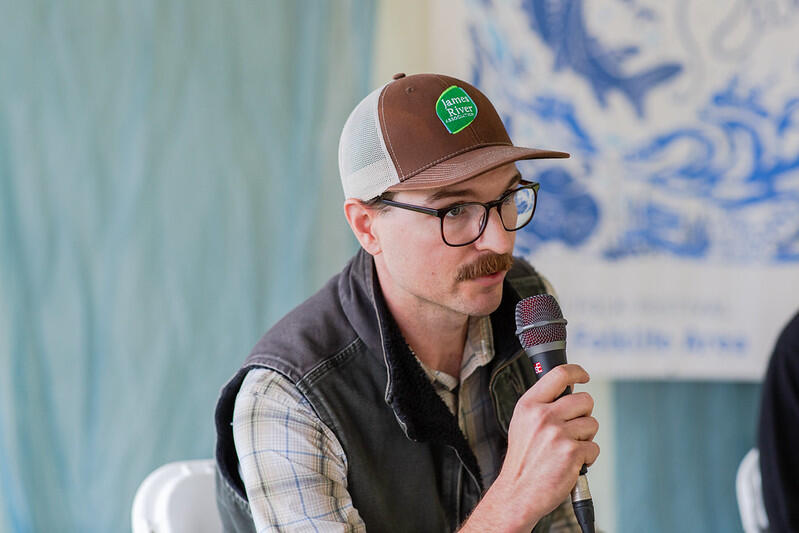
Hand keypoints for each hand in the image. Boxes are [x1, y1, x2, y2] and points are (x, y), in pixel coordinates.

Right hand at [460, 364, 598, 531]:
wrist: (518, 493)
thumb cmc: (522, 461)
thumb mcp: (522, 424)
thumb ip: (541, 406)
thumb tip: (567, 391)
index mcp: (529, 405)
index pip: (558, 374)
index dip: (576, 371)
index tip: (584, 376)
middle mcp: (543, 415)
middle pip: (584, 400)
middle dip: (584, 415)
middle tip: (572, 430)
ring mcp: (558, 433)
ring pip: (592, 424)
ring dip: (585, 438)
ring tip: (567, 450)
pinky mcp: (572, 452)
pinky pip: (594, 447)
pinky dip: (587, 458)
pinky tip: (571, 464)